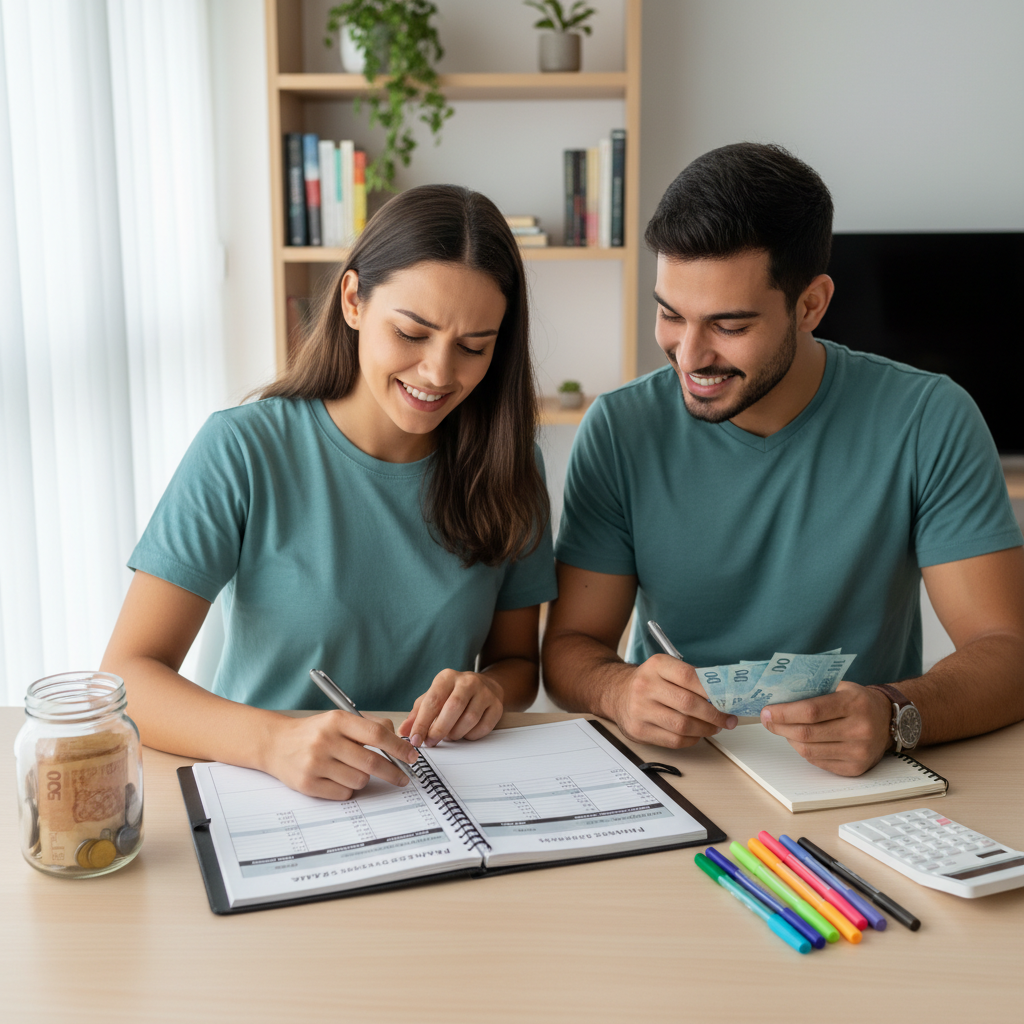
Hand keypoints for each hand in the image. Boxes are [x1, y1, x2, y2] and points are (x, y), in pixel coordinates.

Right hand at [264, 711, 419, 799]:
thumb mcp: (339, 720)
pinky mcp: (307, 784)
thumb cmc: (314, 732)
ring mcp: (315, 763)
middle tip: (402, 777)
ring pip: (359, 780)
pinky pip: (344, 793)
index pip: (376, 734)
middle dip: (393, 772)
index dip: (398, 747)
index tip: (411, 757)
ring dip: (363, 778)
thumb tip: (399, 743)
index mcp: (337, 720)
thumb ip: (368, 727)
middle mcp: (325, 740)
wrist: (275, 743)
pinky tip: (337, 778)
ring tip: (351, 769)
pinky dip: (347, 789)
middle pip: (372, 761)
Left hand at [399, 669, 504, 746]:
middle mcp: (467, 681)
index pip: (433, 700)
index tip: (415, 740)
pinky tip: (465, 732)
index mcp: (447, 677)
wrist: (485, 686)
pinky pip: (483, 727)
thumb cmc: (453, 694)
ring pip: (469, 719)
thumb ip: (417, 714)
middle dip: (439, 730)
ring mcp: (485, 693)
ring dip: (456, 733)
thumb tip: (403, 732)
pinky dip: (471, 735)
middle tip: (431, 742)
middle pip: (453, 708)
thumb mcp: (432, 698)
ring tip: (449, 735)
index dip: (422, 723)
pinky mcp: (497, 706)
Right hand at [610, 655, 737, 747]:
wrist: (616, 693)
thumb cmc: (649, 682)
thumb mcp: (666, 669)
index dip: (713, 690)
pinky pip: (674, 741)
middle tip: (727, 718)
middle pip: (689, 704)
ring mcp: (640, 709)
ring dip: (705, 729)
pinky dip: (691, 740)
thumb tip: (723, 695)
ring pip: (683, 726)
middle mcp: (645, 686)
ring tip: (714, 727)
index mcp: (656, 665)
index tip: (728, 699)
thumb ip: (692, 678)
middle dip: (714, 714)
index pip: (690, 676)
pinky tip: (696, 734)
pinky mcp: (639, 730)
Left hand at [760, 680, 892, 775]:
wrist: (890, 721)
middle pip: (807, 733)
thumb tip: (779, 697)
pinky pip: (818, 762)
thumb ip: (815, 690)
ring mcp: (859, 752)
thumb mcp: (842, 686)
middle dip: (780, 727)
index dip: (784, 713)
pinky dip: (804, 751)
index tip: (767, 711)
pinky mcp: (855, 769)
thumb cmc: (859, 700)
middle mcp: (859, 729)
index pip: (811, 711)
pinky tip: (801, 740)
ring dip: (789, 739)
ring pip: (809, 750)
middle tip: (767, 721)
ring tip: (783, 729)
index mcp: (854, 704)